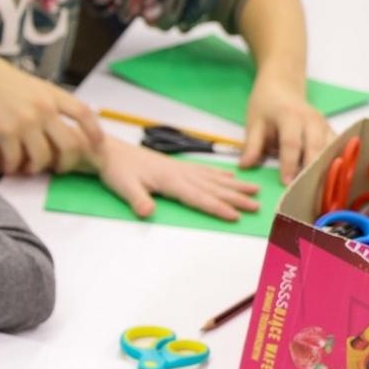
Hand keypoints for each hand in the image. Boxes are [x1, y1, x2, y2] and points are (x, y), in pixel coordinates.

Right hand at [0, 50, 104, 174]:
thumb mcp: (32, 86)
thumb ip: (49, 101)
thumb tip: (62, 118)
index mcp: (53, 95)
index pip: (85, 114)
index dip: (95, 133)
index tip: (98, 147)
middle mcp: (43, 109)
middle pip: (70, 145)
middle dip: (66, 163)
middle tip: (56, 168)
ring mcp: (25, 121)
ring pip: (43, 158)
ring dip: (36, 168)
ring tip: (26, 168)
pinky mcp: (5, 133)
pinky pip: (15, 160)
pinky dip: (13, 168)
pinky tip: (8, 167)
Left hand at [91, 136, 262, 220]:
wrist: (110, 153)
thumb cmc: (117, 171)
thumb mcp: (123, 187)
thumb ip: (138, 200)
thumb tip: (148, 213)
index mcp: (171, 180)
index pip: (199, 197)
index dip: (217, 207)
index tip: (236, 216)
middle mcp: (181, 173)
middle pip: (213, 188)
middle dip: (236, 198)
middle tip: (258, 206)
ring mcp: (182, 169)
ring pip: (214, 179)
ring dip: (235, 186)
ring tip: (255, 191)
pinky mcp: (178, 167)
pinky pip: (205, 171)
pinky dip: (220, 175)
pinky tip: (231, 177)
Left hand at [242, 72, 333, 182]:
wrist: (283, 84)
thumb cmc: (266, 104)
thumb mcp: (254, 122)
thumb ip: (251, 145)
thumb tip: (245, 166)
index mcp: (290, 117)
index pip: (291, 143)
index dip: (289, 164)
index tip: (285, 182)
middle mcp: (312, 120)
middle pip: (316, 147)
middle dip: (311, 169)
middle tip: (305, 191)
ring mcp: (324, 124)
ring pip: (329, 148)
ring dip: (326, 168)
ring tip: (320, 189)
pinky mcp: (330, 129)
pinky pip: (335, 147)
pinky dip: (334, 161)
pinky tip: (332, 178)